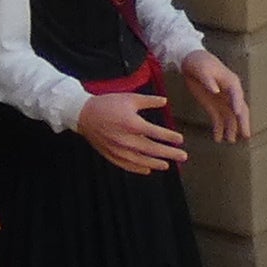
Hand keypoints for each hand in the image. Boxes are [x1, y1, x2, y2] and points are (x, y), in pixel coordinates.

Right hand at [74, 84, 190, 174]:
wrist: (83, 114)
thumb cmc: (107, 104)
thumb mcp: (129, 98)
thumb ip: (149, 101)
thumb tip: (165, 101)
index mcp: (132, 124)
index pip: (156, 133)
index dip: (170, 137)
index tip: (180, 140)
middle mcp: (127, 140)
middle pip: (152, 150)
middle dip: (169, 154)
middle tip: (183, 157)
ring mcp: (119, 150)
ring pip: (141, 160)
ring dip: (156, 163)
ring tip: (167, 165)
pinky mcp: (112, 155)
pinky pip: (128, 165)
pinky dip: (138, 168)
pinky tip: (147, 169)